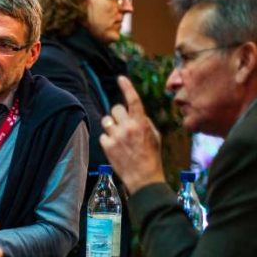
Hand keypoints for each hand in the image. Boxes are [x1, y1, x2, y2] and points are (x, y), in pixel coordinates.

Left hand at [99, 76, 165, 194]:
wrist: (144, 178)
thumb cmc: (151, 157)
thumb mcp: (155, 136)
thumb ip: (144, 122)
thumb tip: (133, 114)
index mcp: (141, 123)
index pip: (133, 100)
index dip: (127, 87)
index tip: (121, 79)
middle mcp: (128, 127)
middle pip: (116, 108)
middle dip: (118, 115)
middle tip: (123, 125)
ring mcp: (116, 136)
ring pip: (106, 120)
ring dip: (111, 126)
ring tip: (118, 137)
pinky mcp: (107, 146)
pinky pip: (102, 135)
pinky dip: (107, 139)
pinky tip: (115, 148)